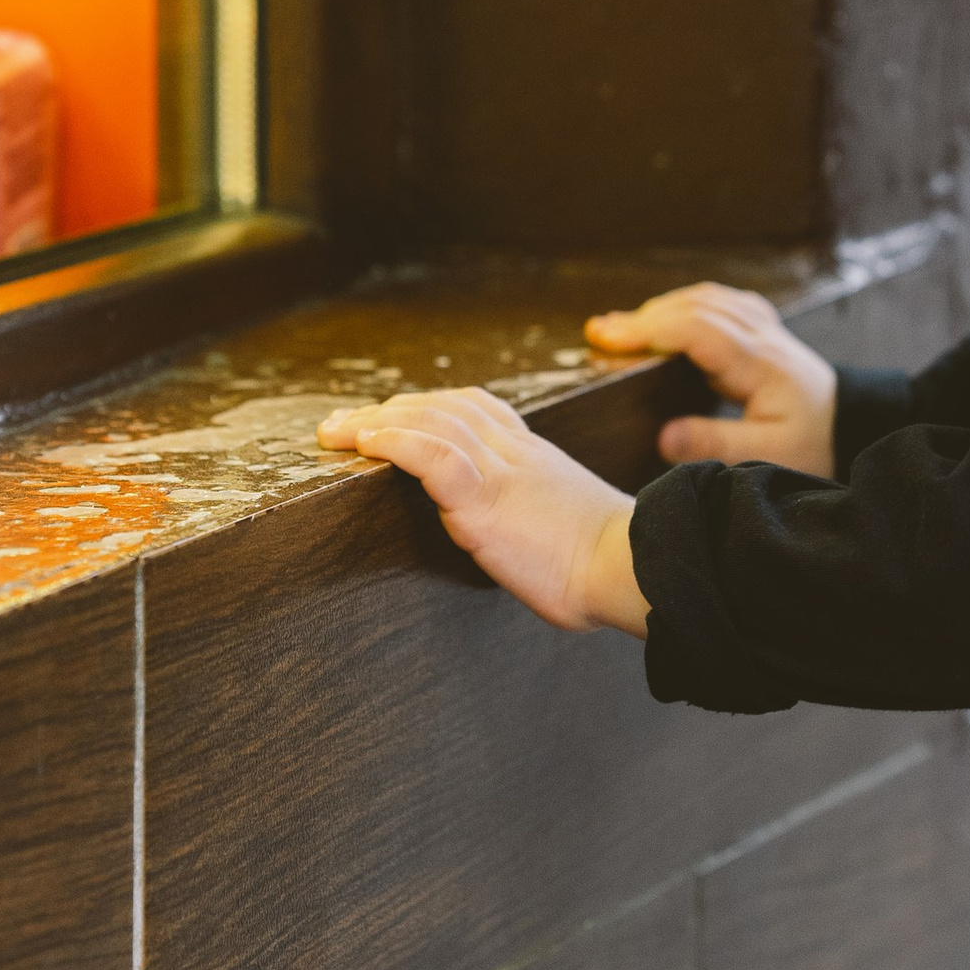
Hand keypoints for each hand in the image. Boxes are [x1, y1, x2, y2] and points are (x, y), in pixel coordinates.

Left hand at [316, 387, 647, 636]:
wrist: (632, 565)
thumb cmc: (612, 563)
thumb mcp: (573, 526)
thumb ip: (542, 520)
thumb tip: (530, 544)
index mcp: (536, 458)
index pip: (479, 409)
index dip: (433, 404)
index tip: (397, 413)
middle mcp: (516, 453)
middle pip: (445, 407)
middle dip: (391, 409)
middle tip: (347, 422)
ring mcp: (500, 472)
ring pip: (431, 422)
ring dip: (376, 421)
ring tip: (337, 431)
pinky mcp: (486, 499)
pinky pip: (433, 455)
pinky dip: (394, 442)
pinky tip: (366, 443)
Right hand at [584, 279, 837, 478]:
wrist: (854, 427)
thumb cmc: (813, 445)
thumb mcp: (767, 456)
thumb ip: (716, 444)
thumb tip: (663, 435)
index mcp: (762, 364)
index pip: (697, 330)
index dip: (649, 329)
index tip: (608, 339)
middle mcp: (764, 336)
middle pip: (697, 307)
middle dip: (644, 317)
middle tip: (599, 334)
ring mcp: (765, 329)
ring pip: (707, 299)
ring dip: (662, 308)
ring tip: (621, 328)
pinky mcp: (763, 332)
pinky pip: (719, 304)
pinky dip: (685, 307)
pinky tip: (665, 318)